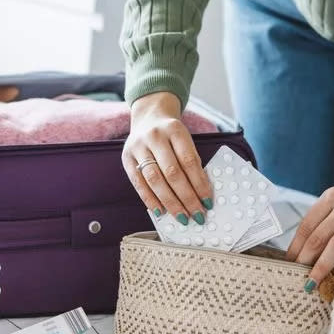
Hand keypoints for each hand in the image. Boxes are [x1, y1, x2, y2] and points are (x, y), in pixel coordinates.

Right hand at [122, 92, 212, 224]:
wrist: (148, 116)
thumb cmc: (171, 133)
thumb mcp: (184, 139)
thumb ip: (191, 161)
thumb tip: (200, 194)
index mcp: (175, 130)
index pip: (189, 161)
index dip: (200, 184)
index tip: (208, 202)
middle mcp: (154, 136)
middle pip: (172, 172)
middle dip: (187, 197)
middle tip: (197, 215)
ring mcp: (138, 146)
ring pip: (155, 179)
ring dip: (170, 202)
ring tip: (182, 216)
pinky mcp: (126, 157)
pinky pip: (138, 183)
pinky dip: (150, 199)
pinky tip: (160, 211)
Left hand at [286, 160, 333, 291]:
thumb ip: (322, 223)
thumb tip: (301, 253)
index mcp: (329, 198)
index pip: (307, 226)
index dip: (295, 247)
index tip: (288, 264)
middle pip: (321, 236)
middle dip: (306, 259)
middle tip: (300, 279)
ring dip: (326, 263)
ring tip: (316, 281)